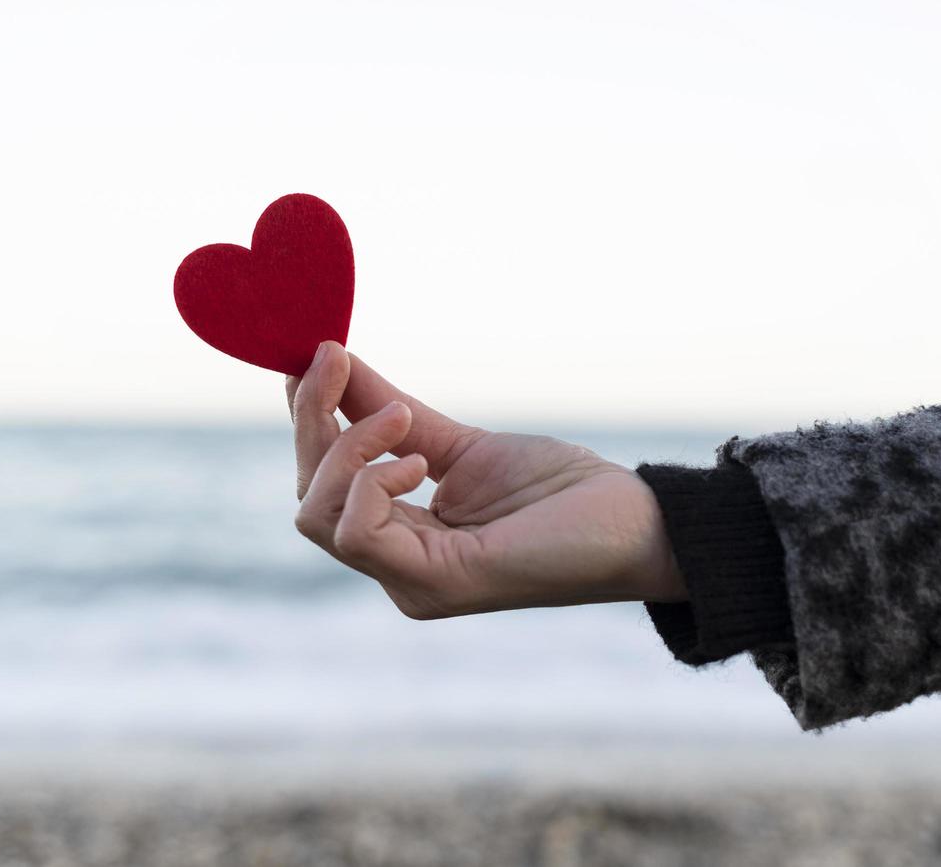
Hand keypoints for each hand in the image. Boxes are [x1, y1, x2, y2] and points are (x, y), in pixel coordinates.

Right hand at [285, 341, 687, 618]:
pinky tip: (417, 460)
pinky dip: (373, 481)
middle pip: (309, 500)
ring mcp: (411, 583)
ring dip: (346, 448)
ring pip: (319, 517)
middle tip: (334, 357)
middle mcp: (397, 568)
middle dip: (312, 421)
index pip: (322, 486)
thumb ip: (394, 411)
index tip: (312, 356)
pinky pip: (359, 534)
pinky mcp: (435, 585)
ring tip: (400, 417)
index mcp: (403, 539)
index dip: (306, 420)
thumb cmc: (560, 492)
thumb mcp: (462, 441)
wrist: (633, 522)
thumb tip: (335, 360)